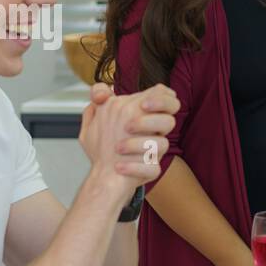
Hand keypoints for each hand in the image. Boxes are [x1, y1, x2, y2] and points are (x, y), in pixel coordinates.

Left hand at [79, 83, 180, 200]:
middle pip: (170, 120)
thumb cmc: (103, 146)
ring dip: (138, 144)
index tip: (143, 104)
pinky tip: (118, 166)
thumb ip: (99, 97)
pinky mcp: (151, 171)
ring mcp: (155, 153)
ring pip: (163, 144)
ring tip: (118, 147)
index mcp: (146, 117)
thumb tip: (105, 90)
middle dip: (151, 120)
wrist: (102, 174)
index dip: (161, 99)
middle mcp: (154, 133)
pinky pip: (151, 169)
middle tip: (129, 126)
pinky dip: (134, 167)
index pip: (167, 100)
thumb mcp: (95, 117)